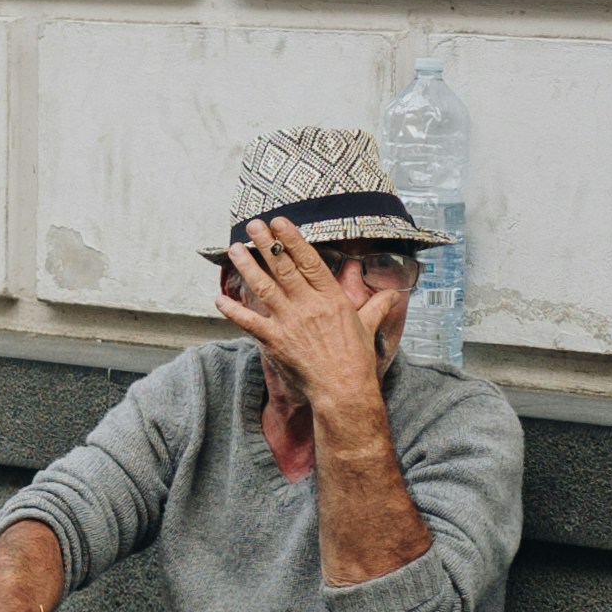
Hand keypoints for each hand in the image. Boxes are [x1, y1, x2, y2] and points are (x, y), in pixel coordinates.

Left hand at [219, 218, 397, 411]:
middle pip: (283, 267)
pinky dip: (232, 310)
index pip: (309, 260)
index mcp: (330, 297)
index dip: (292, 239)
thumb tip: (392, 295)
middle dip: (266, 243)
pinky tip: (219, 299)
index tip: (280, 223)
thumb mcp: (368, 326)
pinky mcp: (274, 341)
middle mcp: (307, 305)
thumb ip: (377, 307)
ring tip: (234, 249)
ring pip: (263, 286)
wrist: (343, 389)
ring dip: (247, 266)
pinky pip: (248, 321)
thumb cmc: (355, 360)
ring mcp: (289, 322)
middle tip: (253, 226)